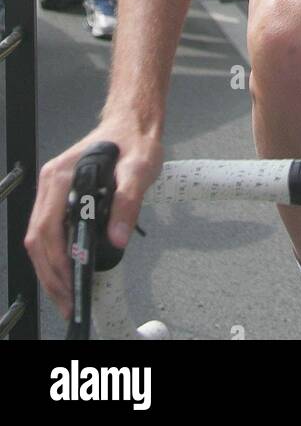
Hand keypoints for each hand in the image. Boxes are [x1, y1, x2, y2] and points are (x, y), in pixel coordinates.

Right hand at [24, 119, 162, 320]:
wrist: (132, 123)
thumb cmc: (134, 142)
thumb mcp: (139, 169)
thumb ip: (128, 202)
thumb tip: (116, 239)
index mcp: (62, 176)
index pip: (47, 228)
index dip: (56, 261)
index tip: (72, 284)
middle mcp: (50, 183)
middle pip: (37, 238)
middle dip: (51, 274)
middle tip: (69, 302)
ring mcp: (51, 189)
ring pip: (39, 238)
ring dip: (50, 269)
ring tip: (68, 295)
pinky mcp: (58, 195)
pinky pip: (48, 231)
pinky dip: (54, 256)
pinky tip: (67, 271)